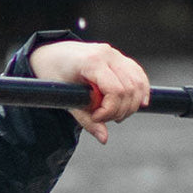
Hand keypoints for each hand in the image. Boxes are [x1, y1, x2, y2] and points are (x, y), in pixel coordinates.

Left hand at [29, 40, 149, 143]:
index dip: (110, 110)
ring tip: (115, 114)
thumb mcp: (64, 99)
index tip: (96, 117)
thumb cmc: (53, 75)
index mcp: (92, 62)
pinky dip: (140, 92)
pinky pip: (138, 76)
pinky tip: (137, 105)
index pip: (115, 90)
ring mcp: (116, 55)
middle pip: (129, 89)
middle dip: (120, 110)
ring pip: (138, 83)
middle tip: (104, 118)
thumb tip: (104, 139)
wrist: (51, 53)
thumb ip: (85, 119)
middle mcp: (108, 54)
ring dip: (132, 104)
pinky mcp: (121, 58)